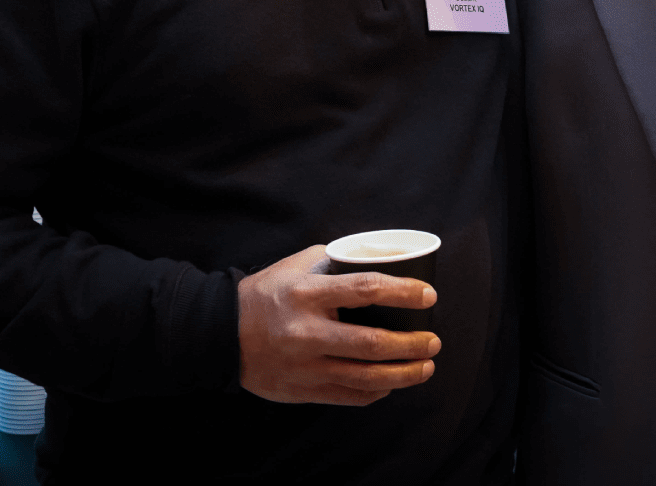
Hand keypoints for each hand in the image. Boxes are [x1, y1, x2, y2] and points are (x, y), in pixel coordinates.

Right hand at [236, 245, 440, 405]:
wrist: (222, 334)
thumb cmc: (267, 294)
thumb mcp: (297, 266)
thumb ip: (337, 261)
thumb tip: (383, 257)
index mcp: (307, 294)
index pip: (366, 290)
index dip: (403, 292)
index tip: (428, 296)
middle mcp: (307, 332)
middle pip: (373, 343)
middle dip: (412, 344)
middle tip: (434, 341)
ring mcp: (305, 366)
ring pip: (366, 377)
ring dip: (404, 374)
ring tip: (426, 367)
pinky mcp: (303, 390)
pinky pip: (349, 397)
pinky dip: (377, 391)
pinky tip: (392, 383)